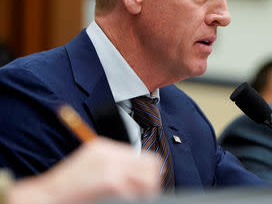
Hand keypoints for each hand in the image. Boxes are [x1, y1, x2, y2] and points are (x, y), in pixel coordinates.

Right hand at [7, 138, 160, 203]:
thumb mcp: (89, 165)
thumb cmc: (65, 188)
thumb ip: (112, 164)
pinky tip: (121, 201)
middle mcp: (111, 153)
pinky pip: (135, 193)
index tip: (145, 184)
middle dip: (151, 181)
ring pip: (148, 179)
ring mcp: (112, 167)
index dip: (148, 172)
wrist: (45, 198)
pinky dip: (133, 199)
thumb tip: (138, 174)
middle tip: (144, 194)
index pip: (143, 156)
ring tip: (132, 199)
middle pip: (152, 164)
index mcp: (105, 147)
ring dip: (144, 192)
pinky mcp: (111, 182)